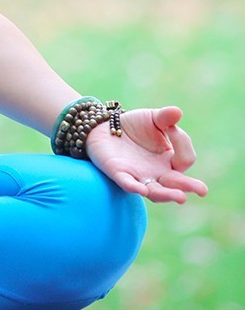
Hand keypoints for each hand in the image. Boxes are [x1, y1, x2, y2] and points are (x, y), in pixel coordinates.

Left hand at [86, 105, 207, 203]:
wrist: (106, 128)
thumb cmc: (135, 126)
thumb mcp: (153, 118)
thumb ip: (165, 117)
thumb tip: (177, 112)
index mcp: (169, 160)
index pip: (185, 160)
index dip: (182, 145)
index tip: (172, 129)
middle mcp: (157, 173)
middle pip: (175, 184)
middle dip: (188, 186)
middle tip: (202, 190)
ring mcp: (139, 176)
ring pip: (155, 191)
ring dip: (167, 194)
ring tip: (181, 197)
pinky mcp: (119, 174)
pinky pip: (128, 184)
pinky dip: (135, 187)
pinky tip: (142, 190)